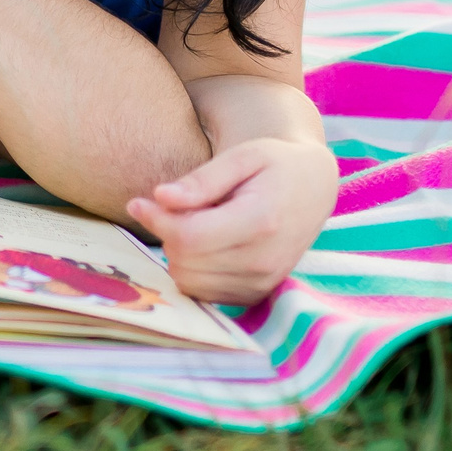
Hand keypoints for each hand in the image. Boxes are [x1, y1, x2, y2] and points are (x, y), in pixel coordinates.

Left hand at [127, 136, 338, 303]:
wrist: (312, 188)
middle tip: (172, 207)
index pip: (189, 237)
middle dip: (166, 233)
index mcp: (261, 221)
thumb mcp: (242, 156)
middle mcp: (264, 261)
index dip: (156, 220)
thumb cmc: (273, 164)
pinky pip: (202, 292)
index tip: (139, 201)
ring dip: (178, 253)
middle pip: (184, 261)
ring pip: (188, 281)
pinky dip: (192, 269)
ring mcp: (262, 283)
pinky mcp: (255, 294)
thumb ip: (201, 180)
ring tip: (195, 222)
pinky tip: (204, 242)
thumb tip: (160, 197)